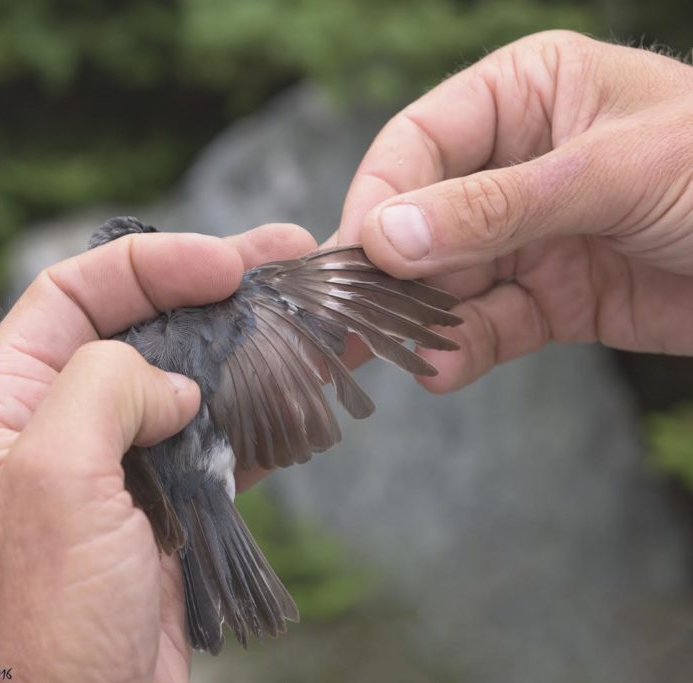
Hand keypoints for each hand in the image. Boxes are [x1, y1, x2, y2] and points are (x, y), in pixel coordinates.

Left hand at [0, 224, 315, 681]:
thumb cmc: (42, 633)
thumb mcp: (52, 487)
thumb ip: (104, 393)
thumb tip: (174, 383)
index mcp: (6, 409)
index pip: (73, 296)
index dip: (150, 266)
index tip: (223, 264)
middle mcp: (60, 428)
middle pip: (143, 329)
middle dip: (214, 291)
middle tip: (285, 259)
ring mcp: (120, 468)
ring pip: (191, 382)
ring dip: (251, 348)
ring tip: (313, 320)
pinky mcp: (168, 507)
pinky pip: (220, 441)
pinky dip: (263, 415)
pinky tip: (305, 394)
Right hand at [336, 30, 692, 391]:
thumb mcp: (613, 173)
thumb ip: (497, 206)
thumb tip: (389, 237)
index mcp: (525, 98)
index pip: (420, 144)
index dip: (382, 199)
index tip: (357, 255)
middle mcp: (515, 165)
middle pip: (423, 219)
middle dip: (390, 273)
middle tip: (348, 323)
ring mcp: (531, 237)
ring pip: (451, 281)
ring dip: (422, 320)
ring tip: (397, 354)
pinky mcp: (552, 298)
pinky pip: (491, 325)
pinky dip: (465, 348)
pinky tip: (444, 369)